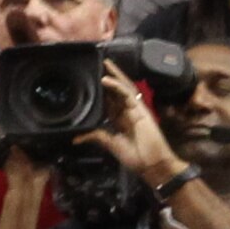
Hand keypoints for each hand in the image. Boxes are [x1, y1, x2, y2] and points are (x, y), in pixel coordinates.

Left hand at [79, 64, 189, 189]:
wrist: (152, 164)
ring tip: (105, 64)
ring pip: (124, 88)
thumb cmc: (136, 157)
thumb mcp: (111, 144)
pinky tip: (106, 79)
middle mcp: (128, 112)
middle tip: (99, 65)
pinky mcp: (141, 109)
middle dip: (110, 78)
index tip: (92, 82)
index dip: (102, 92)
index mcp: (121, 120)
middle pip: (117, 91)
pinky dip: (117, 85)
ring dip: (115, 75)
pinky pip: (127, 94)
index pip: (110, 101)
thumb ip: (97, 137)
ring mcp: (135, 109)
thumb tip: (76, 139)